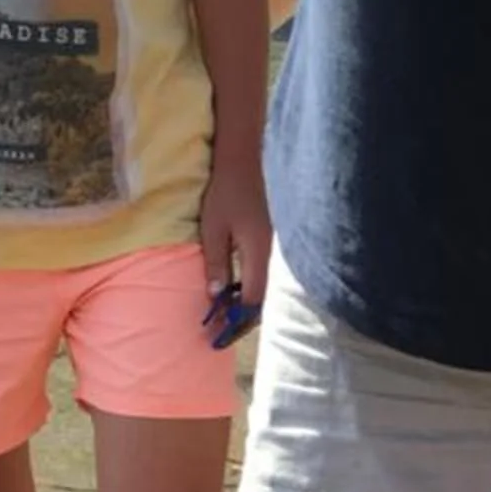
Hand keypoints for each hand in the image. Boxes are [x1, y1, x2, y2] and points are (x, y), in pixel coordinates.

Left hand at [197, 154, 271, 317]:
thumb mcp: (213, 227)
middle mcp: (274, 256)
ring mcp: (277, 249)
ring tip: (230, 314)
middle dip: (244, 318)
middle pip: (264, 299)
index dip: (236, 319)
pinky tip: (241, 289)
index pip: (252, 299)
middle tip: (223, 329)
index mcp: (259, 254)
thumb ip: (216, 262)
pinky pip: (268, 275)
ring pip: (268, 288)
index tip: (218, 333)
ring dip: (250, 304)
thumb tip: (216, 295)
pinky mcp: (275, 242)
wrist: (247, 158)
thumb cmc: (226, 190)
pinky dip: (255, 288)